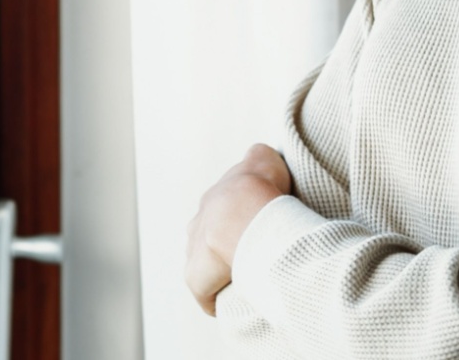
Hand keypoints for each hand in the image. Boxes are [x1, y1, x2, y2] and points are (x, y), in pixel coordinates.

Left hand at [184, 144, 292, 315]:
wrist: (248, 213)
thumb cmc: (261, 188)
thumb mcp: (264, 160)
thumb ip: (259, 157)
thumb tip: (258, 155)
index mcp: (214, 200)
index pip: (223, 213)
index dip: (242, 223)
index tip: (260, 232)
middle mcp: (198, 223)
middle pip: (210, 239)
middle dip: (227, 248)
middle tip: (256, 256)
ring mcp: (194, 250)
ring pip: (206, 266)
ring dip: (223, 273)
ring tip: (250, 279)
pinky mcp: (194, 277)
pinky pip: (205, 293)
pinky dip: (218, 300)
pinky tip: (238, 301)